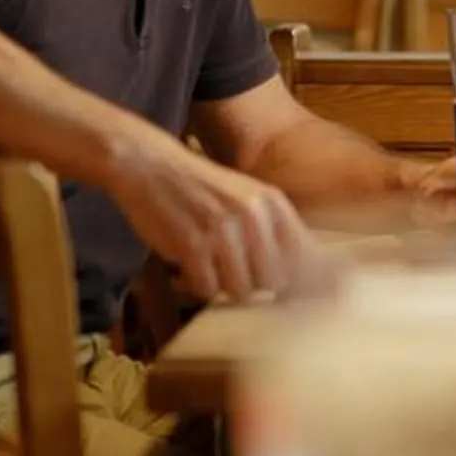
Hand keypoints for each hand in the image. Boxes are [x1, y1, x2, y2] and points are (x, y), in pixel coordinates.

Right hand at [104, 130, 323, 302]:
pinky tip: (190, 268)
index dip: (296, 281)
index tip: (284, 290)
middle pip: (273, 281)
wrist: (151, 165)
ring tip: (210, 267)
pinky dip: (198, 285)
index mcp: (273, 204)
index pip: (304, 258)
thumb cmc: (202, 188)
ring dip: (223, 286)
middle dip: (255, 285)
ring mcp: (223, 231)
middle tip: (233, 273)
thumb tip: (301, 278)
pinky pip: (207, 289)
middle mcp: (254, 217)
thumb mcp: (249, 198)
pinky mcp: (192, 244)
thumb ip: (275, 231)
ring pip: (240, 290)